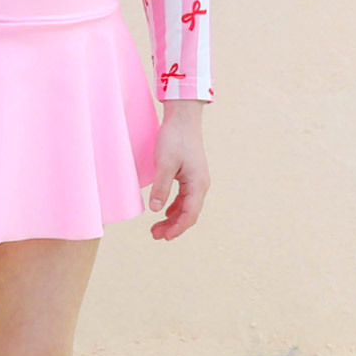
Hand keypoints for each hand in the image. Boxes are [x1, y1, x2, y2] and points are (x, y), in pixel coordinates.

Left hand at [148, 113, 209, 239]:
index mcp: (198, 184)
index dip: (177, 228)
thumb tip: (156, 210)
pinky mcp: (190, 174)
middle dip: (173, 226)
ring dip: (172, 218)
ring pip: (186, 206)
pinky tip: (164, 212)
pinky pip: (184, 197)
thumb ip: (161, 188)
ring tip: (156, 228)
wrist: (183, 118)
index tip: (164, 237)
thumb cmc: (175, 138)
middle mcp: (200, 184)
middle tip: (155, 235)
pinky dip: (174, 207)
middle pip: (189, 213)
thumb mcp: (164, 164)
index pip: (190, 214)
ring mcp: (196, 180)